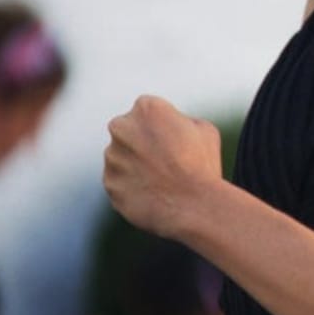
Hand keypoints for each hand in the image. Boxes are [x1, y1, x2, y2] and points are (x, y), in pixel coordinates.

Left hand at [104, 95, 222, 239]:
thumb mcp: (204, 129)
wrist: (193, 206)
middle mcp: (122, 128)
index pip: (148, 111)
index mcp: (146, 108)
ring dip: (137, 165)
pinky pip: (120, 182)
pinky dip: (133, 187)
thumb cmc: (202, 165)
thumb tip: (172, 127)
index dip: (164, 125)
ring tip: (163, 180)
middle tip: (166, 158)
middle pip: (129, 130)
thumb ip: (181, 121)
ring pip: (122, 157)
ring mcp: (112, 157)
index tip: (176, 139)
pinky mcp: (109, 184)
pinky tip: (155, 193)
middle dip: (142, 140)